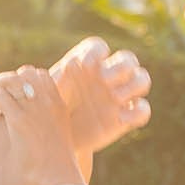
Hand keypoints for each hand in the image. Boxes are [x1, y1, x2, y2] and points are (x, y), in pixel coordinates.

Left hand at [0, 65, 92, 184]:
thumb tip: (32, 124)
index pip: (41, 75)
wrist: (59, 178)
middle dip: (10, 83)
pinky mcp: (18, 120)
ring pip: (9, 80)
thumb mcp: (59, 137)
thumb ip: (48, 124)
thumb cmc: (58, 166)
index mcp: (59, 104)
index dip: (25, 82)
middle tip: (4, 102)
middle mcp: (47, 101)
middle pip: (25, 72)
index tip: (19, 101)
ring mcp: (33, 108)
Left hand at [51, 37, 150, 154]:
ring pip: (141, 79)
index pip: (99, 47)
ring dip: (134, 84)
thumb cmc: (47, 111)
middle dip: (120, 66)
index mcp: (86, 65)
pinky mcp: (125, 118)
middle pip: (127, 59)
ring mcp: (119, 96)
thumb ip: (46, 82)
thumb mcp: (42, 95)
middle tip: (104, 79)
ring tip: (115, 97)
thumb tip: (52, 71)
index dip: (95, 52)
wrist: (55, 138)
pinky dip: (139, 111)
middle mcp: (107, 76)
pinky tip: (121, 118)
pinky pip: (143, 110)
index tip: (83, 65)